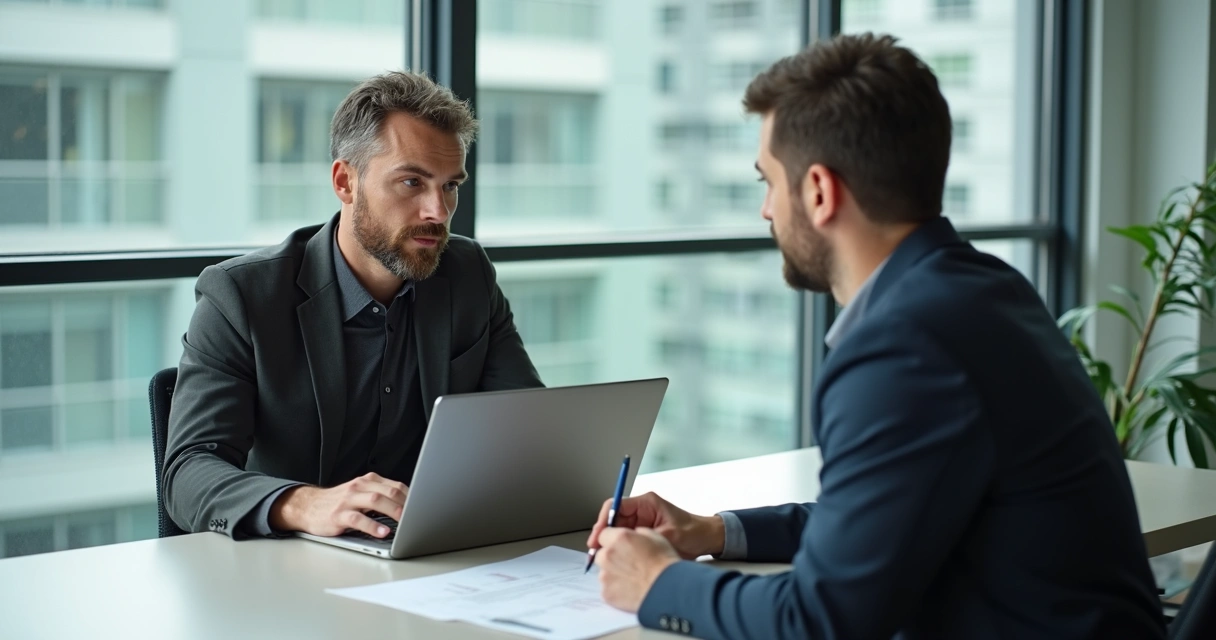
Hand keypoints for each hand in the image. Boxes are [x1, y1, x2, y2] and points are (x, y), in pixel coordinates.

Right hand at [269, 472, 407, 537]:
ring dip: (392, 511)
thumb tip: (409, 507)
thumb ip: (381, 496)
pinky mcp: (338, 515)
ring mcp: (348, 500)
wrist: (308, 506)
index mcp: (368, 481)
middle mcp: (359, 486)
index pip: (396, 485)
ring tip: (405, 522)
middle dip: (407, 504)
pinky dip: (372, 526)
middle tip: (419, 516)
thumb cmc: (339, 503)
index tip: (424, 507)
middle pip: (389, 491)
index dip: (412, 497)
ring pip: (375, 500)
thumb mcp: (361, 494)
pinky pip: (358, 519)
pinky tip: (382, 532)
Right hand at [587, 491, 724, 559]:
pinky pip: (625, 537)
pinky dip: (619, 546)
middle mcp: (641, 509)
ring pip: (617, 529)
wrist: (707, 538)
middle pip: (613, 518)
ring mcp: (641, 520)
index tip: (597, 535)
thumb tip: (625, 544)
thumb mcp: (670, 536)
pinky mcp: (643, 531)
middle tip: (594, 549)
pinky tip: (615, 557)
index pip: (615, 505)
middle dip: (603, 533)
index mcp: (646, 503)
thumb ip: (646, 538)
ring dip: (609, 541)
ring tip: (602, 556)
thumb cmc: (694, 532)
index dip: (603, 520)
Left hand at [595, 528, 679, 612]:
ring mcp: (604, 576)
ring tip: (632, 579)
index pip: (603, 534)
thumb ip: (637, 532)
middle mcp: (607, 555)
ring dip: (613, 573)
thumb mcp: (655, 536)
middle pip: (602, 553)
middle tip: (629, 563)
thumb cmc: (665, 563)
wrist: (668, 590)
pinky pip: (607, 588)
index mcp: (618, 538)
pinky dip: (615, 589)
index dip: (612, 539)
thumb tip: (632, 535)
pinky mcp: (606, 594)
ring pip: (604, 572)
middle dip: (611, 557)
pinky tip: (630, 590)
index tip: (620, 545)